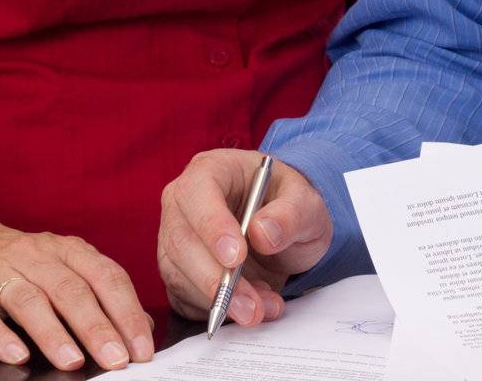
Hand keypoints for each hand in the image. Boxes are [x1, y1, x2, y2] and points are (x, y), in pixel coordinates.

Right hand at [0, 213, 154, 369]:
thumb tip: (139, 329)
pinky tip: (16, 356)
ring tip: (73, 362)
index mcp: (65, 250)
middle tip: (116, 359)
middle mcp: (34, 256)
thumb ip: (97, 294)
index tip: (142, 347)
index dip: (126, 311)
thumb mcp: (59, 270)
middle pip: (70, 290)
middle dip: (97, 327)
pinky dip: (0, 336)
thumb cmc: (18, 266)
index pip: (104, 277)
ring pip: (29, 300)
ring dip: (53, 333)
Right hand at [158, 150, 331, 324]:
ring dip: (220, 301)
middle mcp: (184, 203)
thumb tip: (262, 233)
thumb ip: (290, 214)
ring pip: (181, 275)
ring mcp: (175, 239)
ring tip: (261, 309)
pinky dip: (217, 310)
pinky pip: (186, 297)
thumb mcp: (306, 203)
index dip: (212, 226)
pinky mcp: (179, 273)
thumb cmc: (289, 205)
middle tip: (251, 306)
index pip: (198, 192)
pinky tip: (250, 308)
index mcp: (211, 170)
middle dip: (216, 280)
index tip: (236, 258)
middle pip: (182, 241)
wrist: (284, 229)